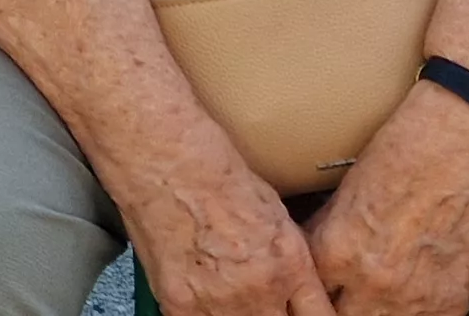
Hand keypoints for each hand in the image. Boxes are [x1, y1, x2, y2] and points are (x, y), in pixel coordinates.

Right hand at [118, 140, 337, 315]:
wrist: (169, 168)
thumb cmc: (217, 178)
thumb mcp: (275, 217)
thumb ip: (285, 261)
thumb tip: (289, 286)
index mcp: (290, 266)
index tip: (299, 312)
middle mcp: (260, 291)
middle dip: (272, 313)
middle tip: (261, 300)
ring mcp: (220, 303)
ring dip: (237, 314)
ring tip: (226, 291)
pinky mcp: (181, 307)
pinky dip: (201, 314)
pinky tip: (200, 294)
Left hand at [300, 86, 468, 315]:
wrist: (468, 136)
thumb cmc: (407, 149)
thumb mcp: (346, 191)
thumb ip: (327, 231)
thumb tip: (309, 254)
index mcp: (338, 250)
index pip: (305, 295)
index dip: (306, 290)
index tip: (306, 288)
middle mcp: (373, 282)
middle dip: (335, 307)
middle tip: (338, 293)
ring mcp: (415, 297)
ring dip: (369, 312)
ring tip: (368, 296)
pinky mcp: (452, 300)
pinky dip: (411, 314)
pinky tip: (404, 298)